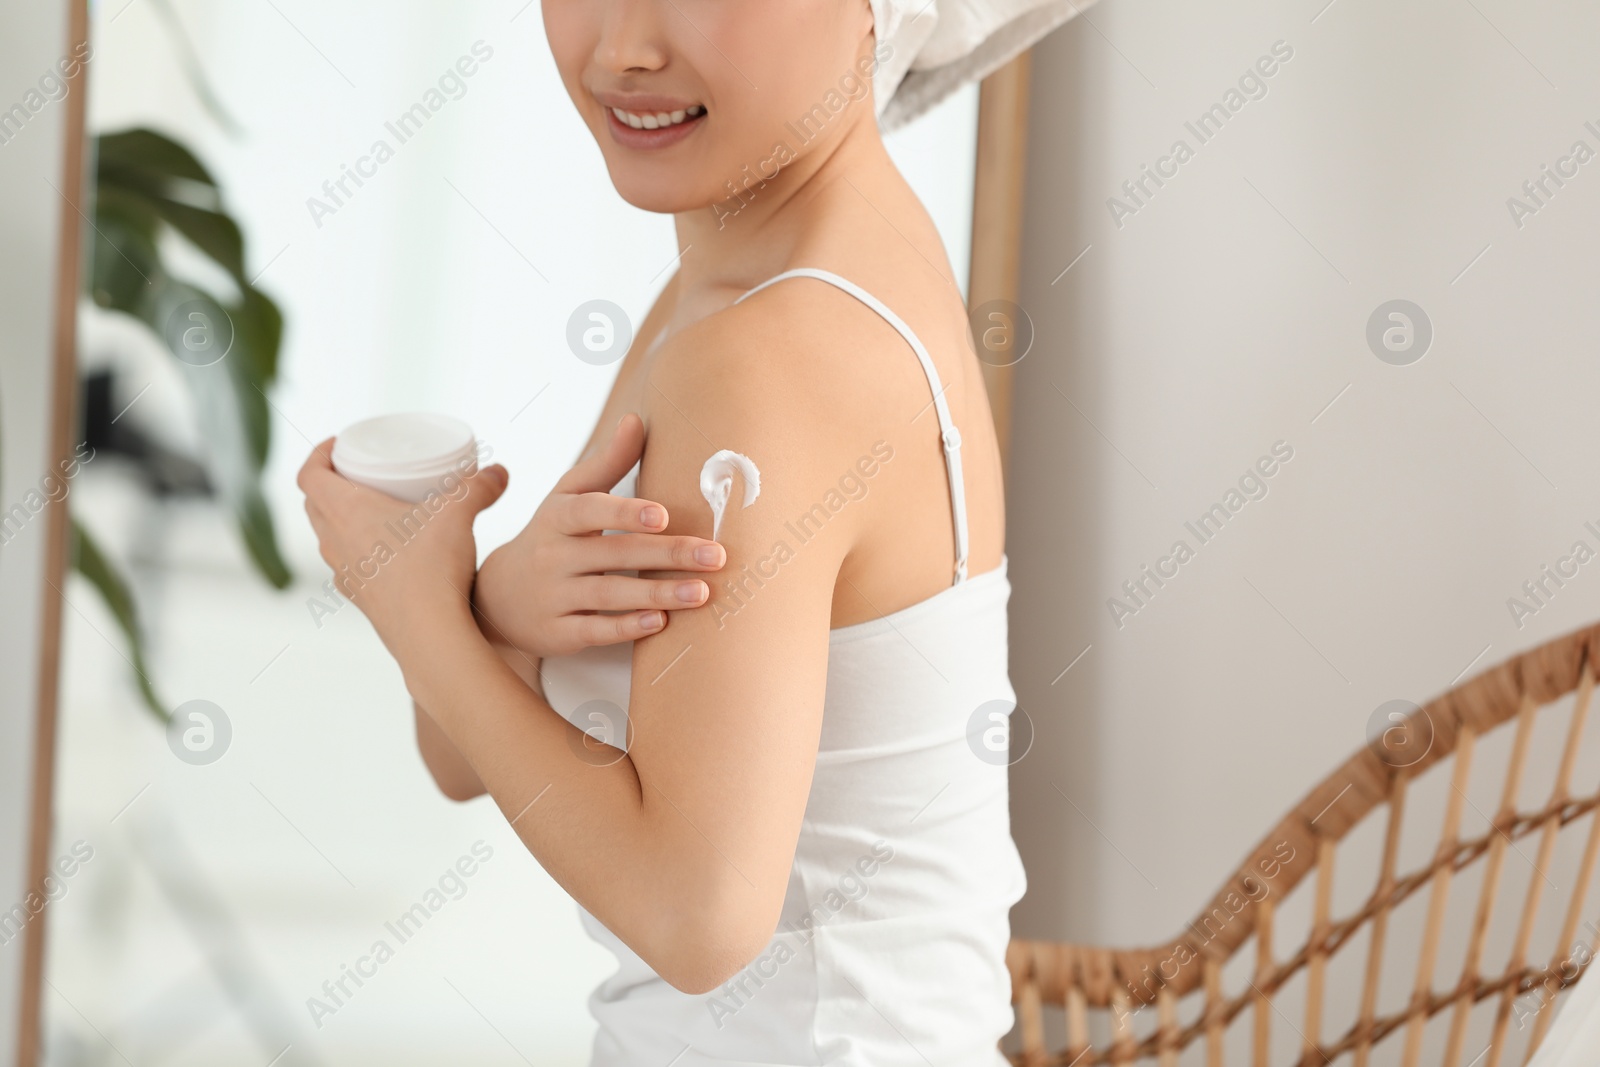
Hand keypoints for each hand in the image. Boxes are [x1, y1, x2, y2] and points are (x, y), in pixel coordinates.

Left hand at [298, 438, 508, 662]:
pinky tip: (392, 554)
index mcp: (344, 511)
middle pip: (315, 505)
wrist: (428, 634)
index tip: (337, 445)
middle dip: (331, 484)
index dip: (317, 455)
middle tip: (361, 473)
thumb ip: (479, 487)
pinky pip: (349, 567)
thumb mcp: (458, 513)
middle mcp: (334, 542)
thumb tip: (500, 473)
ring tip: (377, 511)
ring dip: (343, 520)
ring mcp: (344, 575)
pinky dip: (361, 552)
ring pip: (329, 538)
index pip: (309, 475)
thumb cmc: (431, 567)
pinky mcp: (361, 600)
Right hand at [474, 413, 724, 657]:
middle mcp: (553, 556)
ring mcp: (553, 596)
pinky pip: (594, 630)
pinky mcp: (557, 632)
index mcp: (558, 517)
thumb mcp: (568, 497)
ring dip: (657, 593)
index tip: (662, 515)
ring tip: (701, 592)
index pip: (589, 511)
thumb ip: (606, 463)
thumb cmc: (551, 537)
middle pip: (613, 554)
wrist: (499, 596)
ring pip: (609, 594)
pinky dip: (627, 627)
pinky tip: (660, 623)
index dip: (624, 512)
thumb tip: (636, 420)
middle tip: (715, 555)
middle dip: (667, 554)